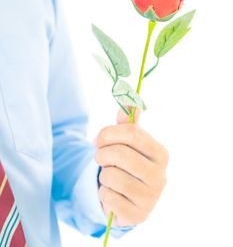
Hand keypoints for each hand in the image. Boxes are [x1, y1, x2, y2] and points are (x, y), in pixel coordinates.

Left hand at [94, 107, 168, 226]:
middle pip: (121, 154)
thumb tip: (130, 100)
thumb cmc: (127, 164)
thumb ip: (127, 122)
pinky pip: (108, 198)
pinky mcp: (138, 216)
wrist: (128, 197)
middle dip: (102, 154)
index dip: (108, 133)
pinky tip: (112, 193)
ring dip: (103, 175)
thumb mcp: (128, 142)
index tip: (98, 140)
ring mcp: (151, 198)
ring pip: (112, 176)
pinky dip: (103, 193)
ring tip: (109, 176)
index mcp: (160, 153)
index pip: (132, 132)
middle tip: (100, 158)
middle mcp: (160, 175)